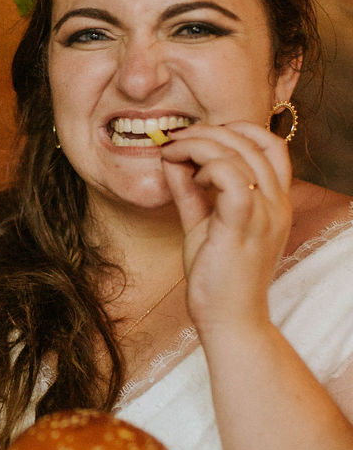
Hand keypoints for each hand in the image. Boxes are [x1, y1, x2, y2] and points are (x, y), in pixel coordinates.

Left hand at [159, 120, 291, 333]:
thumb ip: (190, 191)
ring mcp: (264, 214)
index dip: (236, 130)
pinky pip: (230, 176)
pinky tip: (190, 179)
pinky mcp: (243, 225)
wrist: (229, 320)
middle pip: (252, 141)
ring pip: (237, 153)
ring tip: (176, 156)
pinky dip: (205, 167)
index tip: (199, 137)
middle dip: (207, 132)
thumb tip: (172, 159)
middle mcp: (277, 203)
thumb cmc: (217, 277)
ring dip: (199, 145)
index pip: (270, 144)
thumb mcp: (203, 224)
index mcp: (275, 201)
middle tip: (176, 141)